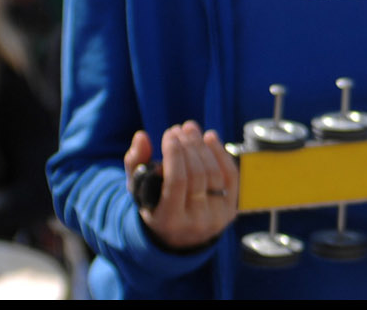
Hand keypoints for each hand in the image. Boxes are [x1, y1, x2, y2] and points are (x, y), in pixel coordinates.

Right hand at [128, 120, 238, 250]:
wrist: (177, 237)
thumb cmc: (154, 207)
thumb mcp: (138, 191)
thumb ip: (135, 164)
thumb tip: (141, 136)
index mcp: (169, 221)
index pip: (177, 181)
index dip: (175, 154)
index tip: (169, 134)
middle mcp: (196, 222)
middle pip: (198, 175)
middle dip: (189, 147)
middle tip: (179, 129)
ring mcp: (217, 217)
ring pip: (215, 173)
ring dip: (203, 147)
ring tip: (190, 129)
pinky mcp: (231, 209)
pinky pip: (230, 176)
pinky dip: (221, 154)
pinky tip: (210, 138)